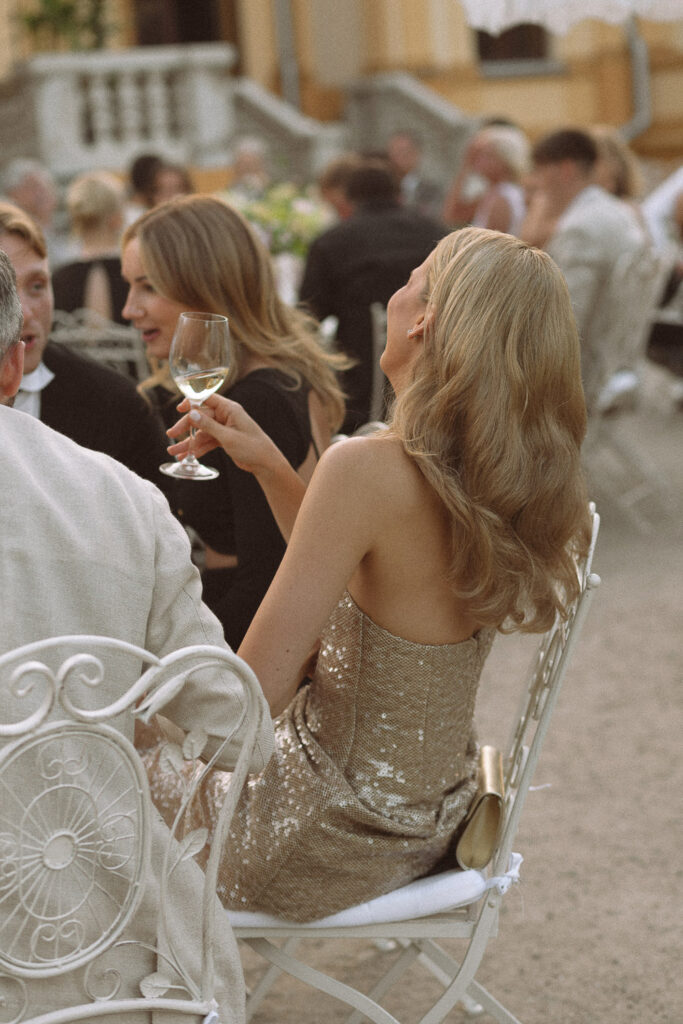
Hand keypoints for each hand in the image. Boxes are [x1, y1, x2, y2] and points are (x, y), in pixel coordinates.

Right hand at [167, 394, 285, 475]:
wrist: (266, 464)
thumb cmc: (252, 447)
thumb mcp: (228, 437)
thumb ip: (208, 425)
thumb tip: (191, 413)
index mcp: (230, 409)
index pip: (207, 399)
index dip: (191, 402)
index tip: (179, 409)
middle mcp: (226, 416)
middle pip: (200, 418)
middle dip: (185, 427)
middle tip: (171, 435)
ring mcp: (225, 428)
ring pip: (201, 433)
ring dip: (188, 443)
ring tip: (174, 453)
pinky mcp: (224, 440)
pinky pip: (207, 442)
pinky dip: (197, 449)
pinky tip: (186, 457)